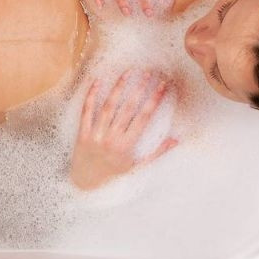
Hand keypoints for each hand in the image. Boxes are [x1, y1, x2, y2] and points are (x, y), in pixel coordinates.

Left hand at [70, 70, 177, 190]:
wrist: (86, 185)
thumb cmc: (114, 177)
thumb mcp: (137, 168)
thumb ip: (157, 153)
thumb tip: (176, 140)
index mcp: (127, 146)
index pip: (144, 117)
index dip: (154, 100)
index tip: (163, 86)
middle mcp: (112, 138)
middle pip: (128, 108)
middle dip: (139, 89)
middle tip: (148, 72)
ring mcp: (96, 135)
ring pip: (108, 107)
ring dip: (118, 88)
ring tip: (128, 72)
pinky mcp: (82, 133)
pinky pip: (86, 112)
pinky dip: (91, 96)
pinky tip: (97, 81)